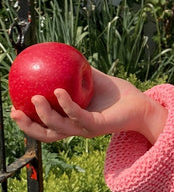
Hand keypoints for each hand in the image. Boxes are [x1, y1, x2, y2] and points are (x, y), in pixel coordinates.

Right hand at [10, 69, 167, 143]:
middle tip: (15, 110)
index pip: (46, 126)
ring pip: (59, 127)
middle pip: (46, 134)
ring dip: (45, 114)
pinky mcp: (97, 125)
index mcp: (73, 120)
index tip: (14, 108)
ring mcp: (86, 128)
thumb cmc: (119, 95)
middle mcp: (77, 128)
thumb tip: (66, 57)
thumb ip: (81, 73)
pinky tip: (59, 92)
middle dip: (28, 126)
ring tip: (35, 98)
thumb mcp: (96, 81)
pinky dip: (67, 104)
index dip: (29, 122)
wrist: (141, 104)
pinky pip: (78, 115)